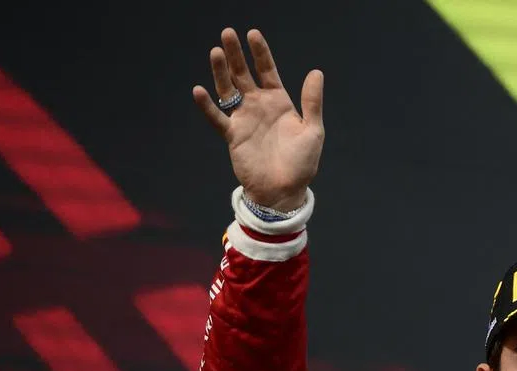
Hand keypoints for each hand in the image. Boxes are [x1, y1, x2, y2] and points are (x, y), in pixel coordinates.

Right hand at [192, 28, 323, 211]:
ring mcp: (244, 120)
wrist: (284, 192)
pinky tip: (199, 90)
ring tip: (216, 52)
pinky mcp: (232, 136)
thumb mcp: (312, 131)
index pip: (267, 70)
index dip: (260, 52)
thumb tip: (316, 72)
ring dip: (221, 72)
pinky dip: (207, 105)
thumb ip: (311, 102)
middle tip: (227, 33)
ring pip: (228, 90)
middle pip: (244, 74)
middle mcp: (259, 107)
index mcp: (279, 103)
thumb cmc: (302, 164)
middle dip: (236, 54)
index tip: (253, 33)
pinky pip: (217, 117)